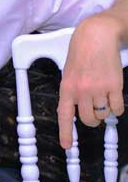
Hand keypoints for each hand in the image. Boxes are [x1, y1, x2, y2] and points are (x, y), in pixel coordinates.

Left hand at [57, 14, 124, 148]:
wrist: (96, 35)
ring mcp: (98, 89)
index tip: (67, 146)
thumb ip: (72, 90)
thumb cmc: (81, 51)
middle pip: (87, 119)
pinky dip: (116, 107)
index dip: (65, 132)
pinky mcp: (114, 86)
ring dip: (104, 111)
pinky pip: (117, 109)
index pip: (64, 115)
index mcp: (67, 87)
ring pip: (103, 114)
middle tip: (94, 110)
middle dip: (92, 118)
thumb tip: (75, 109)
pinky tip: (113, 96)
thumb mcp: (69, 71)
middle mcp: (81, 91)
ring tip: (103, 97)